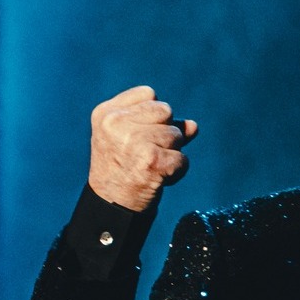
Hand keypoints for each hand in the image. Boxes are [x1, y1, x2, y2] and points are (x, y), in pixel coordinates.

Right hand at [89, 85, 196, 211]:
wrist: (112, 205)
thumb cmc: (122, 169)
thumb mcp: (130, 138)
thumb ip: (160, 124)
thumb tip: (193, 125)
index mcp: (107, 113)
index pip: (149, 94)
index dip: (153, 116)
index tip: (140, 136)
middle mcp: (116, 124)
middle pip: (165, 110)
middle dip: (164, 133)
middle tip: (145, 153)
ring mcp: (134, 141)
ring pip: (177, 135)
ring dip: (171, 153)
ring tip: (150, 166)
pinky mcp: (151, 161)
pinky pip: (183, 159)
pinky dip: (177, 171)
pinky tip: (158, 178)